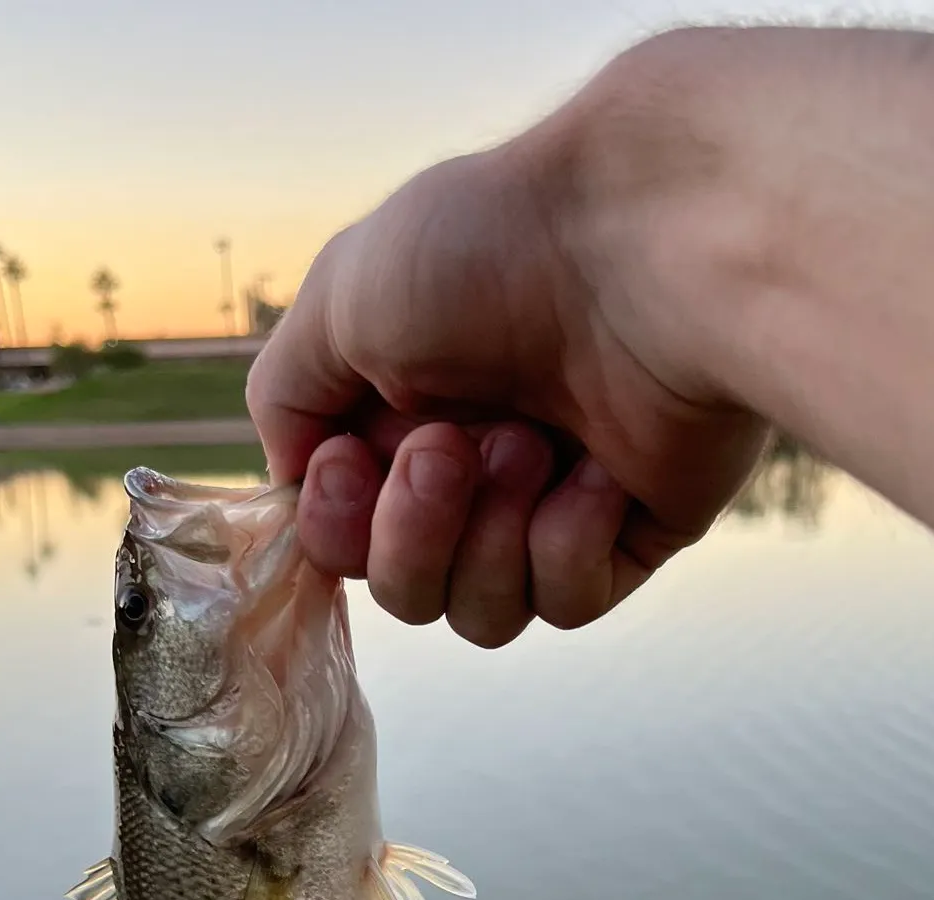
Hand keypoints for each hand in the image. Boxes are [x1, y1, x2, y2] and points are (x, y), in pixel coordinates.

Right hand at [246, 109, 769, 646]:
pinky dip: (567, 542)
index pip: (342, 540)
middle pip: (406, 592)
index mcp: (403, 417)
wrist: (646, 247)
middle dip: (413, 533)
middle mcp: (473, 471)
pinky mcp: (631, 533)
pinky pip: (568, 603)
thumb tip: (294, 476)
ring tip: (532, 445)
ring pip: (483, 616)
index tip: (353, 463)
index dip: (336, 526)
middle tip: (453, 447)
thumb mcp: (339, 299)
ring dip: (489, 537)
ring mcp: (552, 506)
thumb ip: (287, 396)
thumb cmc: (491, 254)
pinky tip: (597, 471)